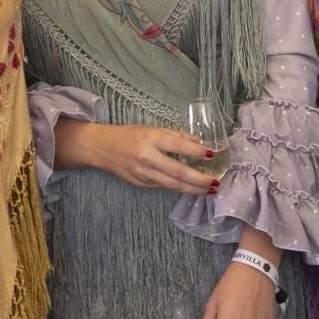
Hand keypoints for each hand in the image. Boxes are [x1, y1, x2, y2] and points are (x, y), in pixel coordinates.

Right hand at [65, 122, 215, 194]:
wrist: (103, 148)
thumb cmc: (130, 135)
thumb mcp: (153, 129)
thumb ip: (175, 136)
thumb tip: (199, 143)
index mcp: (151, 138)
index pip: (178, 145)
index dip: (197, 152)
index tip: (212, 155)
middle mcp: (147, 157)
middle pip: (179, 172)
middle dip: (200, 180)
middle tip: (216, 182)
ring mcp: (143, 173)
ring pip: (173, 184)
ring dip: (193, 189)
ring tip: (209, 190)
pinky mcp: (141, 184)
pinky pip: (164, 187)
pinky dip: (179, 188)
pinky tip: (191, 189)